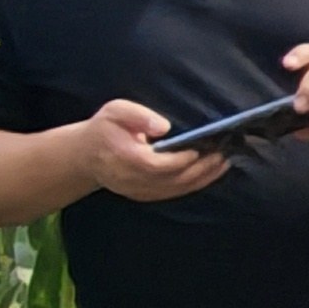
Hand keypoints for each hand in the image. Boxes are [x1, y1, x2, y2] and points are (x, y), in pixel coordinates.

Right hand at [74, 100, 232, 201]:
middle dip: (201, 169)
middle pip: (174, 180)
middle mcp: (134, 179)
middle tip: (223, 154)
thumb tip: (163, 126)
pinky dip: (194, 184)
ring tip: (223, 162)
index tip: (200, 149)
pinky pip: (174, 193)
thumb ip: (137, 116)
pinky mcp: (146, 195)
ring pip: (177, 189)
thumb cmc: (104, 130)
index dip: (181, 160)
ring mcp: (140, 191)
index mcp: (126, 159)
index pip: (158, 165)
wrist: (85, 156)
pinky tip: (209, 173)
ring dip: (203, 178)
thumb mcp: (114, 112)